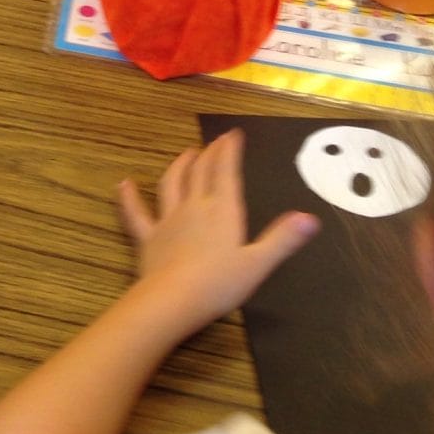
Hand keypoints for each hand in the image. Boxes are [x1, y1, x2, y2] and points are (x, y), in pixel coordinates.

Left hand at [119, 131, 317, 337]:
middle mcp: (194, 207)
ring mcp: (168, 220)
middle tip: (215, 141)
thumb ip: (282, 239)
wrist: (173, 300)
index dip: (229, 151)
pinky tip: (124, 185)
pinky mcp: (148, 236)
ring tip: (185, 154)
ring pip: (172, 184)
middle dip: (209, 154)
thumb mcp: (259, 263)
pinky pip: (136, 213)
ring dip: (178, 166)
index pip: (226, 172)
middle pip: (201, 173)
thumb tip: (310, 218)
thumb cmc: (220, 284)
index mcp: (223, 211)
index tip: (232, 133)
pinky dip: (129, 197)